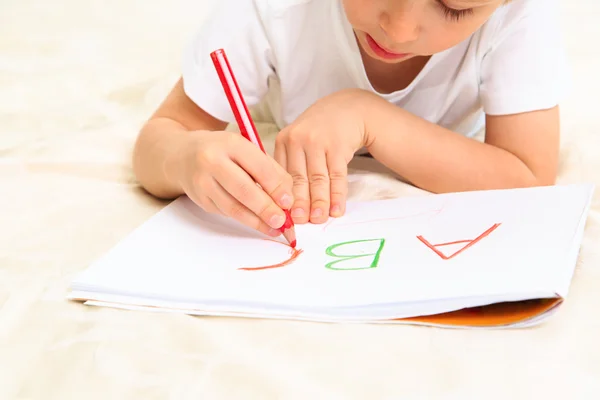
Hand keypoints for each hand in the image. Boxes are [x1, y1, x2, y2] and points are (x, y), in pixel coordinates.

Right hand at [172, 131, 293, 236]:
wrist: (182, 155)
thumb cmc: (223, 151)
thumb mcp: (245, 149)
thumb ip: (269, 168)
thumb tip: (287, 196)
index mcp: (231, 143)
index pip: (259, 168)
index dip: (276, 187)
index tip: (289, 202)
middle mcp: (213, 161)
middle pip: (244, 190)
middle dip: (266, 209)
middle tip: (283, 222)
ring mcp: (203, 182)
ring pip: (233, 207)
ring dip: (257, 221)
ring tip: (274, 229)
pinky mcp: (200, 199)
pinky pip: (226, 212)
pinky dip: (244, 219)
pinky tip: (258, 222)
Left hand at [274, 89, 374, 223]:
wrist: (348, 109)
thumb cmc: (319, 131)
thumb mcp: (298, 141)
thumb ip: (291, 165)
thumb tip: (285, 203)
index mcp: (284, 141)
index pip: (281, 174)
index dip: (282, 197)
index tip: (282, 216)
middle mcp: (299, 139)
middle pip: (298, 179)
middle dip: (300, 204)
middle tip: (299, 223)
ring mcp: (319, 141)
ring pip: (318, 180)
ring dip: (319, 203)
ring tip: (319, 220)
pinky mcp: (338, 146)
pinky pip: (337, 176)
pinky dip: (337, 195)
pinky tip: (337, 209)